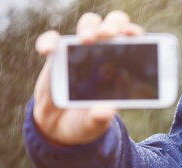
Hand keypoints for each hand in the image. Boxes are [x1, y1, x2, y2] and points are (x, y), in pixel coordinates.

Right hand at [32, 11, 143, 144]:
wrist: (59, 128)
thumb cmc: (86, 122)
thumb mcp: (94, 124)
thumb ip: (100, 118)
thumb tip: (106, 110)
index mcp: (120, 70)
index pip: (131, 44)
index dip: (133, 34)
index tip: (133, 35)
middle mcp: (102, 56)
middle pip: (111, 27)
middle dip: (112, 26)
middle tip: (109, 35)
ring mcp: (79, 54)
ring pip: (88, 26)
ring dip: (88, 28)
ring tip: (86, 40)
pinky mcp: (56, 57)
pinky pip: (52, 41)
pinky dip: (49, 42)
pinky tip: (48, 51)